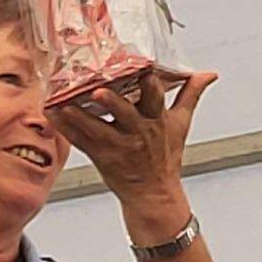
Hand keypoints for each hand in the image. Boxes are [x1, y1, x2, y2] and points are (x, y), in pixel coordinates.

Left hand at [51, 69, 211, 214]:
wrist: (154, 194)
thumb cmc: (165, 155)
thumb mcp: (181, 124)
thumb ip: (191, 94)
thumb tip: (208, 74)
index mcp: (157, 121)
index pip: (156, 99)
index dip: (149, 84)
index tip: (142, 67)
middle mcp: (137, 132)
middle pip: (126, 115)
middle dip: (113, 103)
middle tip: (99, 90)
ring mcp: (117, 146)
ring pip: (96, 129)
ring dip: (79, 116)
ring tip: (63, 102)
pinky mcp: (100, 156)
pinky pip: (80, 141)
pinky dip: (65, 127)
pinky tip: (52, 113)